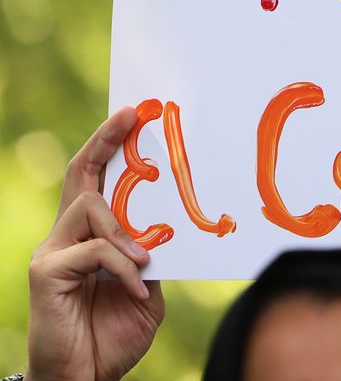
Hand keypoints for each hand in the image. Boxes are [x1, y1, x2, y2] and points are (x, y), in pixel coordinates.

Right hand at [28, 107, 165, 380]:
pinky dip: (123, 267)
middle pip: (82, 177)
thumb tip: (167, 226)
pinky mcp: (46, 273)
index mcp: (88, 238)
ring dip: (127, 233)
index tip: (131, 114)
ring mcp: (51, 253)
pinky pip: (94, 251)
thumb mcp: (146, 289)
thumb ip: (150, 255)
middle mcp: (63, 237)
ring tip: (145, 263)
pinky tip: (135, 289)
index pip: (94, 181)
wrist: (86, 378)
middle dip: (107, 141)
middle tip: (131, 116)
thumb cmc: (113, 335)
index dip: (109, 145)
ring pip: (93, 209)